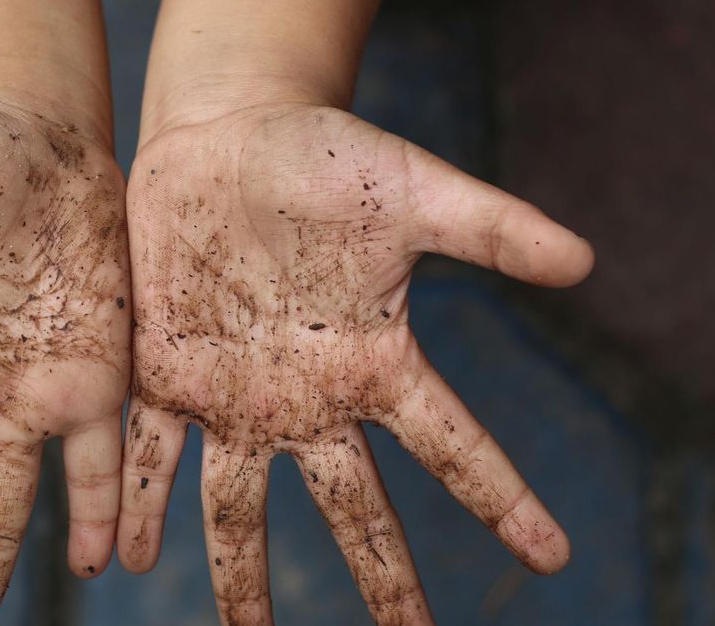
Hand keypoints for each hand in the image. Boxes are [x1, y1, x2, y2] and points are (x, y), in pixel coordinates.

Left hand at [119, 103, 593, 624]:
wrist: (230, 136)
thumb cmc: (328, 156)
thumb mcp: (415, 189)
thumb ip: (492, 227)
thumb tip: (587, 261)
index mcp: (375, 361)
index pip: (455, 445)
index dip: (505, 499)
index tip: (555, 558)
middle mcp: (309, 398)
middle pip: (354, 509)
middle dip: (383, 580)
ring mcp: (234, 394)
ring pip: (239, 505)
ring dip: (240, 574)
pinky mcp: (166, 372)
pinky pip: (148, 451)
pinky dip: (135, 503)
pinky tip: (127, 560)